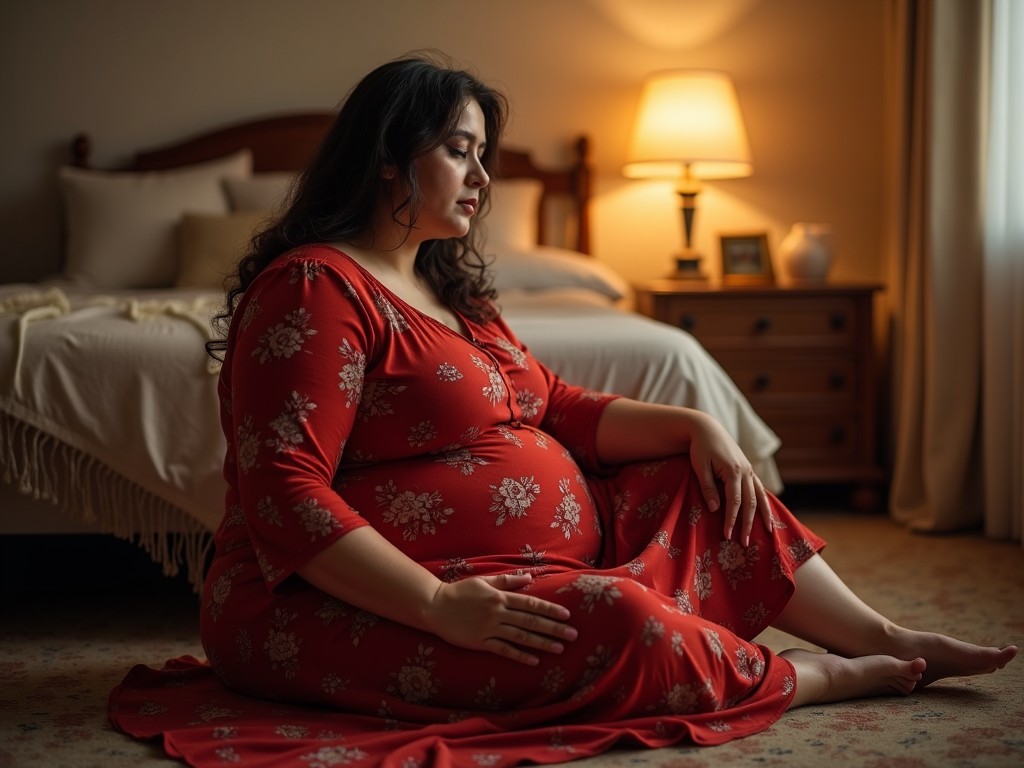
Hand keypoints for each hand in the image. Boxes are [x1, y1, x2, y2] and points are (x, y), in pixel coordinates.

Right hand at [424, 573, 576, 665]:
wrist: (434, 606)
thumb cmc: (460, 592)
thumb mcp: (484, 581)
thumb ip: (507, 581)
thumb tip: (529, 578)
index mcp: (500, 597)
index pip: (531, 603)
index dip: (550, 610)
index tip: (566, 615)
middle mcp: (498, 613)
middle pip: (530, 621)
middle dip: (553, 628)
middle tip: (573, 635)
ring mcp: (489, 628)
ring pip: (521, 637)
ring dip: (542, 643)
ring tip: (559, 648)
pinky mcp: (480, 642)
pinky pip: (504, 650)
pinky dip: (520, 656)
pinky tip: (534, 660)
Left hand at [686, 412, 772, 545]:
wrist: (707, 429)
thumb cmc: (700, 448)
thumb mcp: (700, 467)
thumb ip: (708, 488)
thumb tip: (715, 509)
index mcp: (733, 471)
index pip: (734, 501)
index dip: (731, 520)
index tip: (727, 535)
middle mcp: (746, 471)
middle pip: (750, 503)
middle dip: (748, 524)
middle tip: (745, 543)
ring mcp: (750, 470)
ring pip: (760, 496)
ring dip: (763, 515)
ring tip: (768, 533)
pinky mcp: (749, 469)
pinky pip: (760, 489)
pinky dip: (765, 502)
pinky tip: (767, 514)